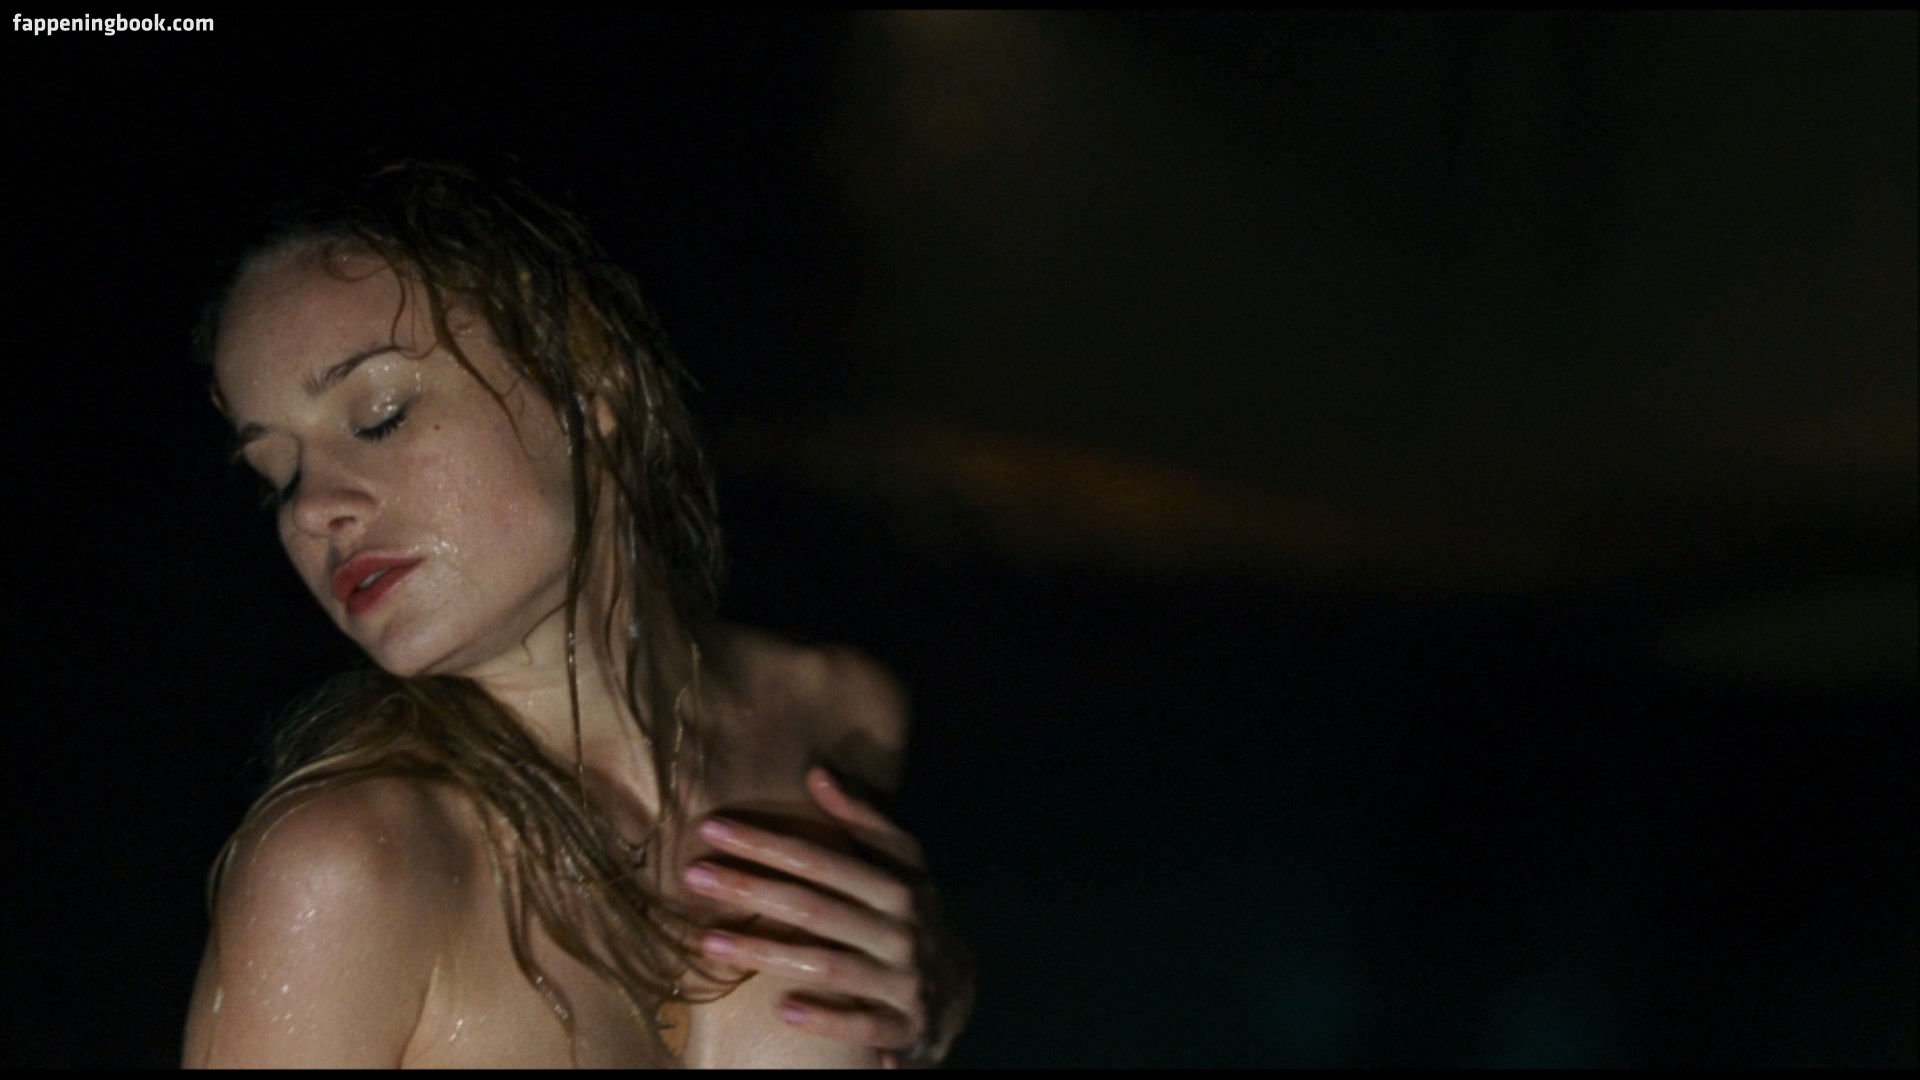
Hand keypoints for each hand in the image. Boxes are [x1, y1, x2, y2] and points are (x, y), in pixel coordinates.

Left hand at [682, 766, 973, 1066]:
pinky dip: (828, 1018)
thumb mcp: (904, 864)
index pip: (823, 860)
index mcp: (900, 885)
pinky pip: (864, 1025)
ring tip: (709, 941)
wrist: (961, 991)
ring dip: (767, 953)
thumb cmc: (915, 915)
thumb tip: (817, 772)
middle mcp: (902, 930)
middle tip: (694, 875)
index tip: (713, 828)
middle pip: (816, 907)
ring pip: (829, 964)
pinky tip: (784, 1010)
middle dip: (752, 888)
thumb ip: (863, 820)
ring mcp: (905, 980)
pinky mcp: (906, 1027)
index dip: (768, 843)